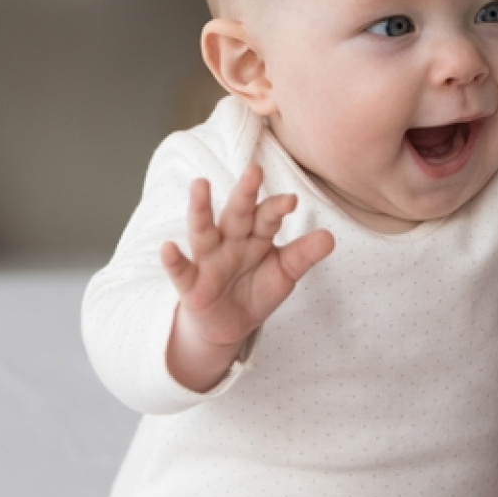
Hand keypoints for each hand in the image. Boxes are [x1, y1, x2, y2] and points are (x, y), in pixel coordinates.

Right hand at [162, 163, 334, 390]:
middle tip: (254, 171)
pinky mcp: (191, 284)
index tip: (291, 201)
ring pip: (204, 231)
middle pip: (237, 214)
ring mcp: (208, 260)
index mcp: (255, 236)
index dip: (277, 209)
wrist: (229, 325)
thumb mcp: (284, 273)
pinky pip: (181, 270)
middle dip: (245, 194)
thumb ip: (303, 255)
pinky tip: (168, 247)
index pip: (266, 217)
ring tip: (200, 185)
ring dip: (201, 209)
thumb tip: (330, 237)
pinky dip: (173, 260)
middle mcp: (230, 241)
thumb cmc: (255, 289)